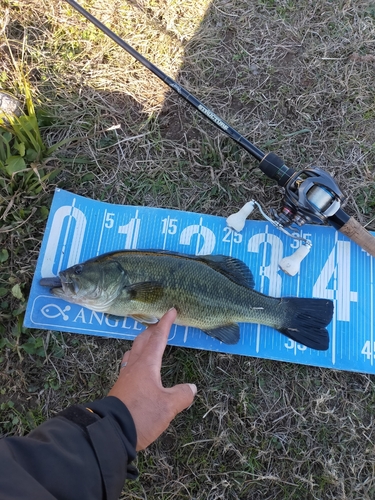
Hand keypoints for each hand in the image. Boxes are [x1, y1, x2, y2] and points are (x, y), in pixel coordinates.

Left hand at [108, 308, 196, 450]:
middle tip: (159, 324)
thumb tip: (191, 388)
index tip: (171, 311)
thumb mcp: (168, 407)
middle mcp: (134, 366)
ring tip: (147, 342)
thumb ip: (181, 395)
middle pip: (142, 341)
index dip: (165, 324)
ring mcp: (125, 377)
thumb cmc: (141, 415)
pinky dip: (136, 358)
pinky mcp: (120, 388)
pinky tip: (138, 368)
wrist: (111, 433)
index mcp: (147, 365)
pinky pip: (129, 365)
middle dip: (151, 330)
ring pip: (133, 352)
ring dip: (141, 343)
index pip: (158, 339)